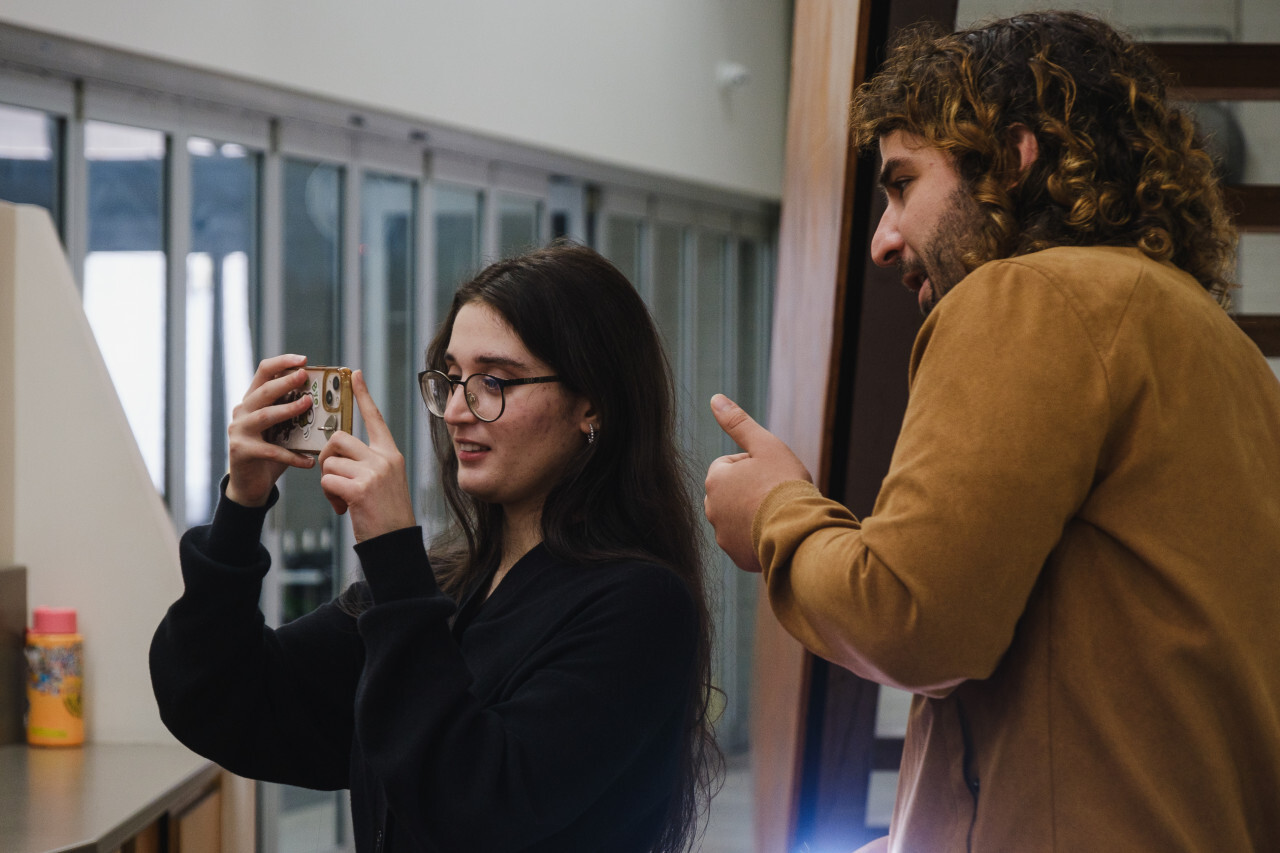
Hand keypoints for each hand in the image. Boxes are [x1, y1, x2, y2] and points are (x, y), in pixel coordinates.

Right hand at [226, 354, 317, 506]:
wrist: (249, 484)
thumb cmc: (270, 452)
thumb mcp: (282, 428)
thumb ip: (294, 413)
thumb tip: (327, 401)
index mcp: (252, 400)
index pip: (263, 372)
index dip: (282, 363)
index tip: (303, 360)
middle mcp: (242, 411)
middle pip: (264, 391)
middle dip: (286, 381)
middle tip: (304, 376)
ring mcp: (239, 431)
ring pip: (265, 415)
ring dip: (288, 409)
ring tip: (308, 406)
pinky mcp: (242, 452)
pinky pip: (271, 451)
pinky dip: (292, 456)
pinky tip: (309, 461)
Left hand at [318, 370, 416, 542]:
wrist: (395, 544)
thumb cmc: (386, 515)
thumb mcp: (384, 482)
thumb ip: (367, 464)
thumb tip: (336, 454)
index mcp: (391, 454)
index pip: (375, 418)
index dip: (363, 395)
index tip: (354, 374)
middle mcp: (385, 458)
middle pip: (338, 439)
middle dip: (327, 458)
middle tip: (334, 480)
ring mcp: (374, 473)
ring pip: (329, 462)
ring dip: (328, 482)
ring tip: (343, 500)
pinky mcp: (360, 489)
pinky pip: (327, 481)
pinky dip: (329, 497)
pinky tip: (344, 509)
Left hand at [704, 394, 811, 571]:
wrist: (800, 530)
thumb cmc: (784, 484)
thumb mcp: (765, 445)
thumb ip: (738, 423)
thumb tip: (714, 398)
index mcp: (715, 480)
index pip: (728, 465)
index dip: (752, 466)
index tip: (771, 474)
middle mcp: (711, 509)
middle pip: (731, 492)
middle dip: (749, 491)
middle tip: (775, 494)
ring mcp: (722, 535)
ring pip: (737, 517)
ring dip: (753, 514)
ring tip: (777, 514)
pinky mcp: (736, 556)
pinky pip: (745, 542)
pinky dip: (757, 537)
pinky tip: (776, 533)